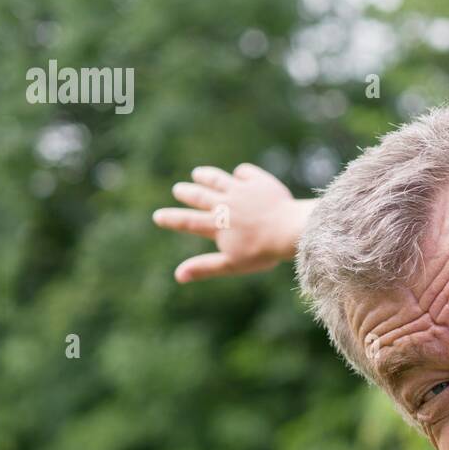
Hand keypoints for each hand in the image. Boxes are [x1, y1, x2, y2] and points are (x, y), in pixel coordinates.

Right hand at [152, 163, 314, 282]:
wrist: (290, 230)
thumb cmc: (262, 251)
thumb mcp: (231, 264)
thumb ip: (204, 267)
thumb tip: (178, 276)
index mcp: (216, 224)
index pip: (188, 221)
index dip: (171, 219)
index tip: (158, 216)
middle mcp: (225, 204)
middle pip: (200, 196)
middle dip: (187, 193)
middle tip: (178, 189)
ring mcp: (242, 190)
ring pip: (219, 179)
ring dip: (206, 176)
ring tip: (198, 173)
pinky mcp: (260, 182)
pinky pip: (246, 173)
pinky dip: (241, 173)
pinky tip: (239, 173)